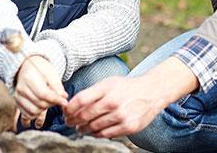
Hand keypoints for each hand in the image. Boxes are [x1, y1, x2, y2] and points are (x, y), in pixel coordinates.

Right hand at [14, 55, 67, 127]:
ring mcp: (17, 97)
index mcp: (28, 78)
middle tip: (57, 99)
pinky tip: (41, 108)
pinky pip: (27, 115)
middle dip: (51, 104)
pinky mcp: (17, 104)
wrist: (27, 67)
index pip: (43, 94)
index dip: (55, 100)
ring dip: (44, 110)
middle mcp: (20, 89)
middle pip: (39, 104)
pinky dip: (36, 115)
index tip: (65, 102)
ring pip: (33, 112)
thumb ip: (57, 86)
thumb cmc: (40, 69)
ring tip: (48, 102)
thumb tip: (63, 97)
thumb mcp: (51, 73)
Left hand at [64, 58, 197, 137]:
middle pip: (85, 115)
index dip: (69, 108)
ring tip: (79, 128)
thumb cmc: (126, 87)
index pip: (81, 100)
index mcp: (106, 88)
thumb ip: (91, 93)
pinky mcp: (129, 127)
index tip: (64, 112)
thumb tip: (72, 105)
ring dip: (83, 129)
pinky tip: (92, 131)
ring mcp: (122, 115)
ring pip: (94, 127)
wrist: (152, 92)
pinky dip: (96, 134)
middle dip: (73, 121)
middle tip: (69, 122)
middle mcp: (113, 101)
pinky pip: (106, 134)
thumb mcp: (108, 83)